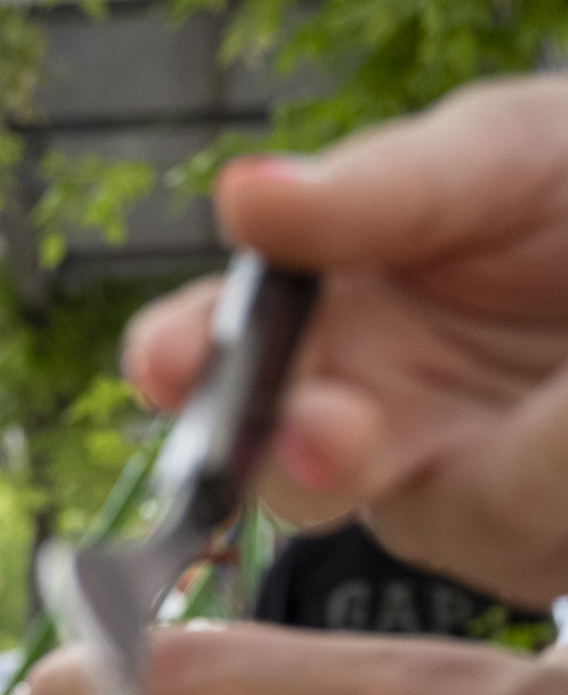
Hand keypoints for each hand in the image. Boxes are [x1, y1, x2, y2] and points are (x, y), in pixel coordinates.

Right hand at [123, 76, 567, 602]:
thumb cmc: (563, 189)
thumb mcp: (495, 158)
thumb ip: (377, 190)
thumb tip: (241, 195)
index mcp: (320, 317)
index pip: (207, 355)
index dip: (177, 360)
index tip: (166, 362)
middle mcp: (365, 418)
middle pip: (292, 478)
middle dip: (298, 463)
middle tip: (329, 435)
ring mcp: (456, 488)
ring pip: (438, 520)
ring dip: (487, 477)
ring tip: (544, 416)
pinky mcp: (530, 536)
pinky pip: (522, 520)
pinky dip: (556, 466)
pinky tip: (567, 419)